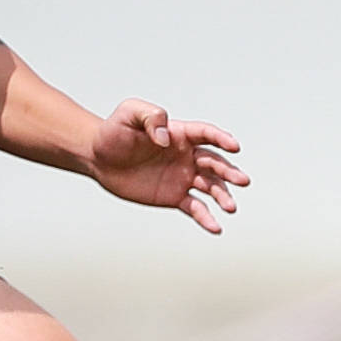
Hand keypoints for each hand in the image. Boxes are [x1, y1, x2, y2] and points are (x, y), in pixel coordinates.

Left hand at [86, 100, 249, 234]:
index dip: (222, 139)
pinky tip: (215, 227)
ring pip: (210, 186)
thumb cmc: (114, 132)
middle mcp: (186, 155)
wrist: (98, 158)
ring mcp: (182, 177)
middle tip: (242, 181)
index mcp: (180, 133)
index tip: (234, 147)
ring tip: (230, 207)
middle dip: (229, 172)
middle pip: (215, 163)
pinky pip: (194, 207)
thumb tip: (166, 139)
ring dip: (222, 195)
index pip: (206, 135)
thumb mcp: (129, 114)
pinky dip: (206, 217)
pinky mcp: (173, 196)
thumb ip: (151, 117)